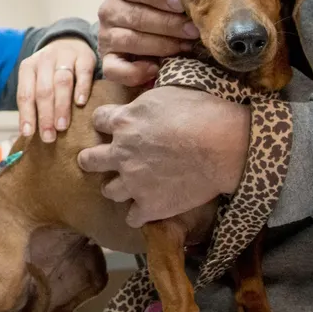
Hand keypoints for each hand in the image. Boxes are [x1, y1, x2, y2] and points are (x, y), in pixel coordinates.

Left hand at [17, 37, 96, 142]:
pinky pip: (83, 72)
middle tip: (49, 136)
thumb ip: (33, 103)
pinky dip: (82, 88)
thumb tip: (27, 134)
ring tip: (62, 127)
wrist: (70, 43)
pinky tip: (80, 103)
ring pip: (61, 81)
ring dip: (61, 106)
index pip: (25, 93)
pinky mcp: (84, 56)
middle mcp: (44, 60)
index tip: (28, 134)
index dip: (26, 114)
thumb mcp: (37, 82)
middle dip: (45, 115)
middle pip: (43, 90)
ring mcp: (65, 56)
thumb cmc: (51, 72)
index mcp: (28, 67)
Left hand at [76, 87, 249, 227]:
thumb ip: (143, 104)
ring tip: (128, 186)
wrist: (224, 144)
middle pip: (89, 160)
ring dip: (117, 188)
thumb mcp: (165, 93)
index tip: (113, 126)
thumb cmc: (201, 111)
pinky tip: (147, 209)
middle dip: (92, 160)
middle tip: (100, 161)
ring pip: (108, 191)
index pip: (98, 120)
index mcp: (124, 122)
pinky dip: (138, 213)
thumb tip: (139, 105)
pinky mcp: (150, 206)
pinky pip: (132, 217)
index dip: (105, 123)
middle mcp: (121, 153)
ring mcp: (133, 182)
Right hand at [98, 0, 199, 86]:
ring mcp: (105, 36)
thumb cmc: (159, 8)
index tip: (181, 4)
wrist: (142, 31)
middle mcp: (108, 9)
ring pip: (130, 40)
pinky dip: (135, 72)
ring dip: (161, 45)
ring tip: (184, 47)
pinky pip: (113, 69)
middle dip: (168, 24)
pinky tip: (155, 69)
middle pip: (136, 16)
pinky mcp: (106, 60)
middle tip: (193, 30)